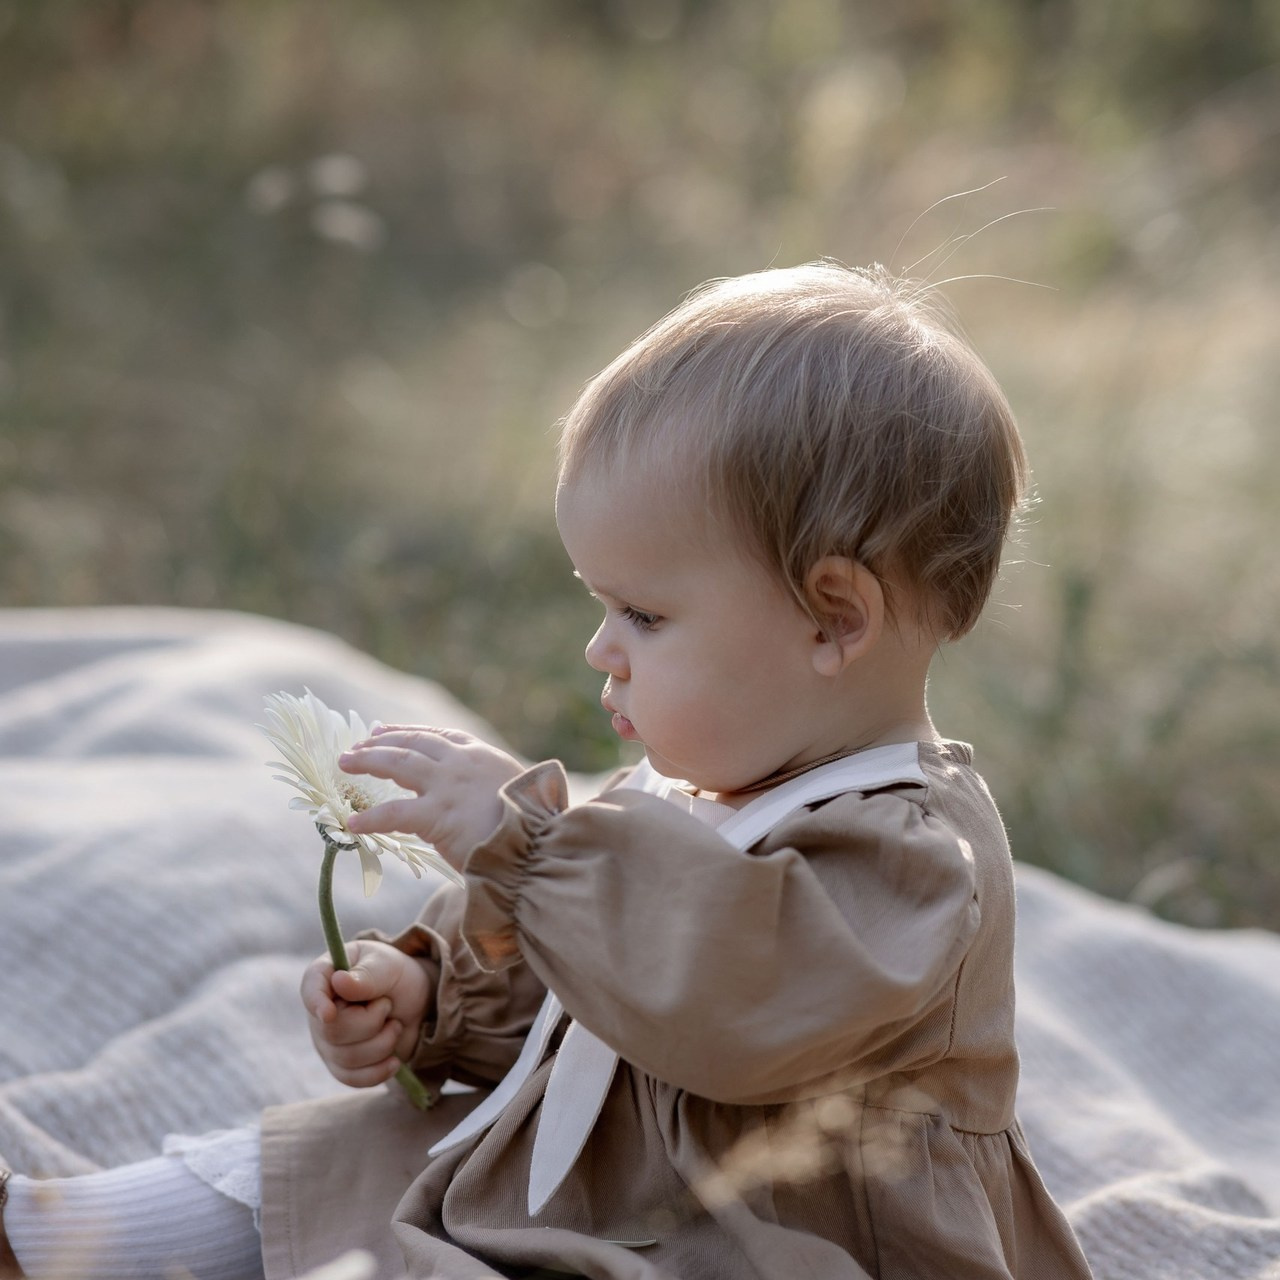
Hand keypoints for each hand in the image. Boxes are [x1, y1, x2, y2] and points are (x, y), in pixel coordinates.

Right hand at [300, 939, 430, 1087]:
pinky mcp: (340, 1065)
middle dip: (372, 1021)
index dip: (316, 1002)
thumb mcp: (389, 967)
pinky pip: (351, 1078)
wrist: (417, 1004)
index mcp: (327, 975)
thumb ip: (368, 975)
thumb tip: (339, 982)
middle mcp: (320, 1010)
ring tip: (394, 1024)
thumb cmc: (397, 976)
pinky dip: (378, 1071)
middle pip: (332, 1031)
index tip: (330, 1014)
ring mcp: (327, 1041)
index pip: (311, 988)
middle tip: (388, 1004)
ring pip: (346, 1058)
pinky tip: (394, 1061)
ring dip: (383, 1043)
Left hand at [339, 726, 523, 870]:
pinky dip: (370, 818)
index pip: (439, 736)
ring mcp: (448, 786)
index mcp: (483, 756)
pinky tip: (352, 822)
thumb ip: (492, 790)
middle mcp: (462, 763)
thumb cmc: (535, 827)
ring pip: (398, 763)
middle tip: (357, 744)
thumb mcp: (517, 794)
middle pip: (414, 743)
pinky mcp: (437, 815)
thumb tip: (479, 802)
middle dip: (382, 741)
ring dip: (368, 760)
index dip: (409, 732)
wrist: (539, 844)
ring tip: (345, 763)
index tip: (385, 730)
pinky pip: (393, 813)